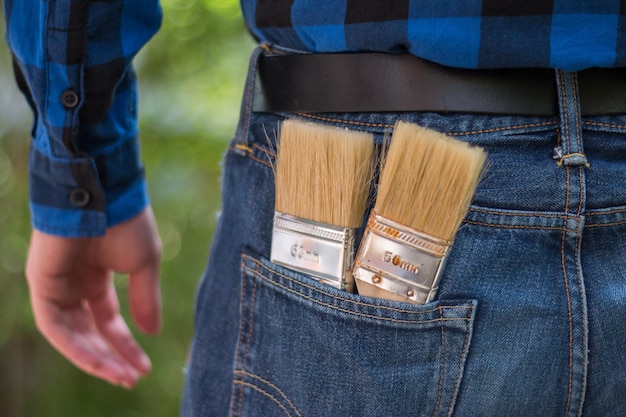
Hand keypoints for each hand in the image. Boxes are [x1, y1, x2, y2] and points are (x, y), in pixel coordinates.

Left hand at [25, 207, 161, 387]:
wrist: (105, 191)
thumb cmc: (127, 221)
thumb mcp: (144, 265)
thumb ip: (146, 299)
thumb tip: (152, 332)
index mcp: (96, 277)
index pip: (108, 320)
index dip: (126, 344)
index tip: (145, 366)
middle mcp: (73, 284)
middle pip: (89, 332)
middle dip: (111, 357)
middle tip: (132, 378)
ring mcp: (55, 284)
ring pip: (70, 335)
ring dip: (95, 358)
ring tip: (121, 376)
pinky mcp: (41, 282)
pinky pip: (54, 325)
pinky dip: (75, 346)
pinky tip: (99, 361)